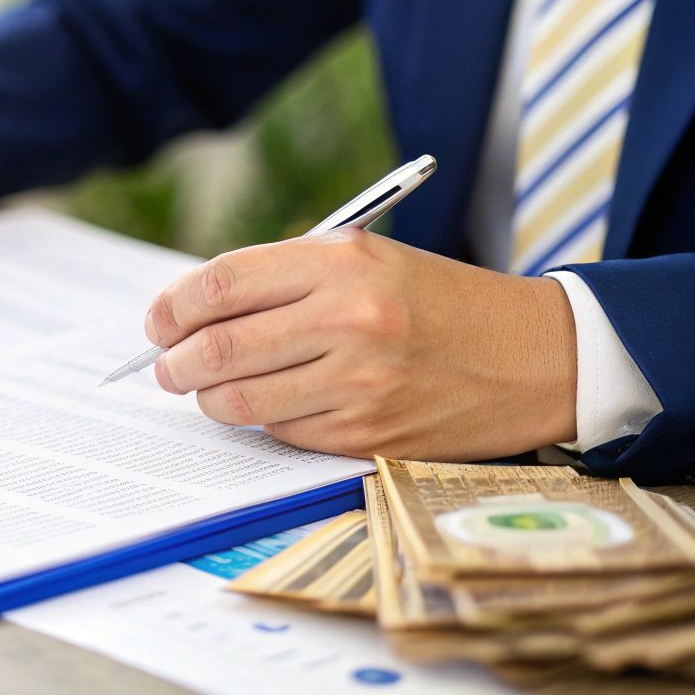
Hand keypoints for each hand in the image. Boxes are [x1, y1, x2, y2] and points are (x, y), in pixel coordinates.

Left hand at [144, 229, 578, 460]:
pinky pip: (284, 433)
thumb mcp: (364, 259)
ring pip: (240, 401)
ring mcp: (359, 383)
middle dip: (173, 363)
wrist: (536, 356)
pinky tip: (272, 406)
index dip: (172, 307)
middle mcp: (349, 320)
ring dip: (209, 399)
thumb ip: (282, 279)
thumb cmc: (436, 301)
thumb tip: (190, 312)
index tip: (157, 322)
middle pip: (217, 348)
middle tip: (165, 366)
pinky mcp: (370, 435)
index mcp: (341, 262)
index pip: (219, 284)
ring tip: (207, 390)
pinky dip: (265, 422)